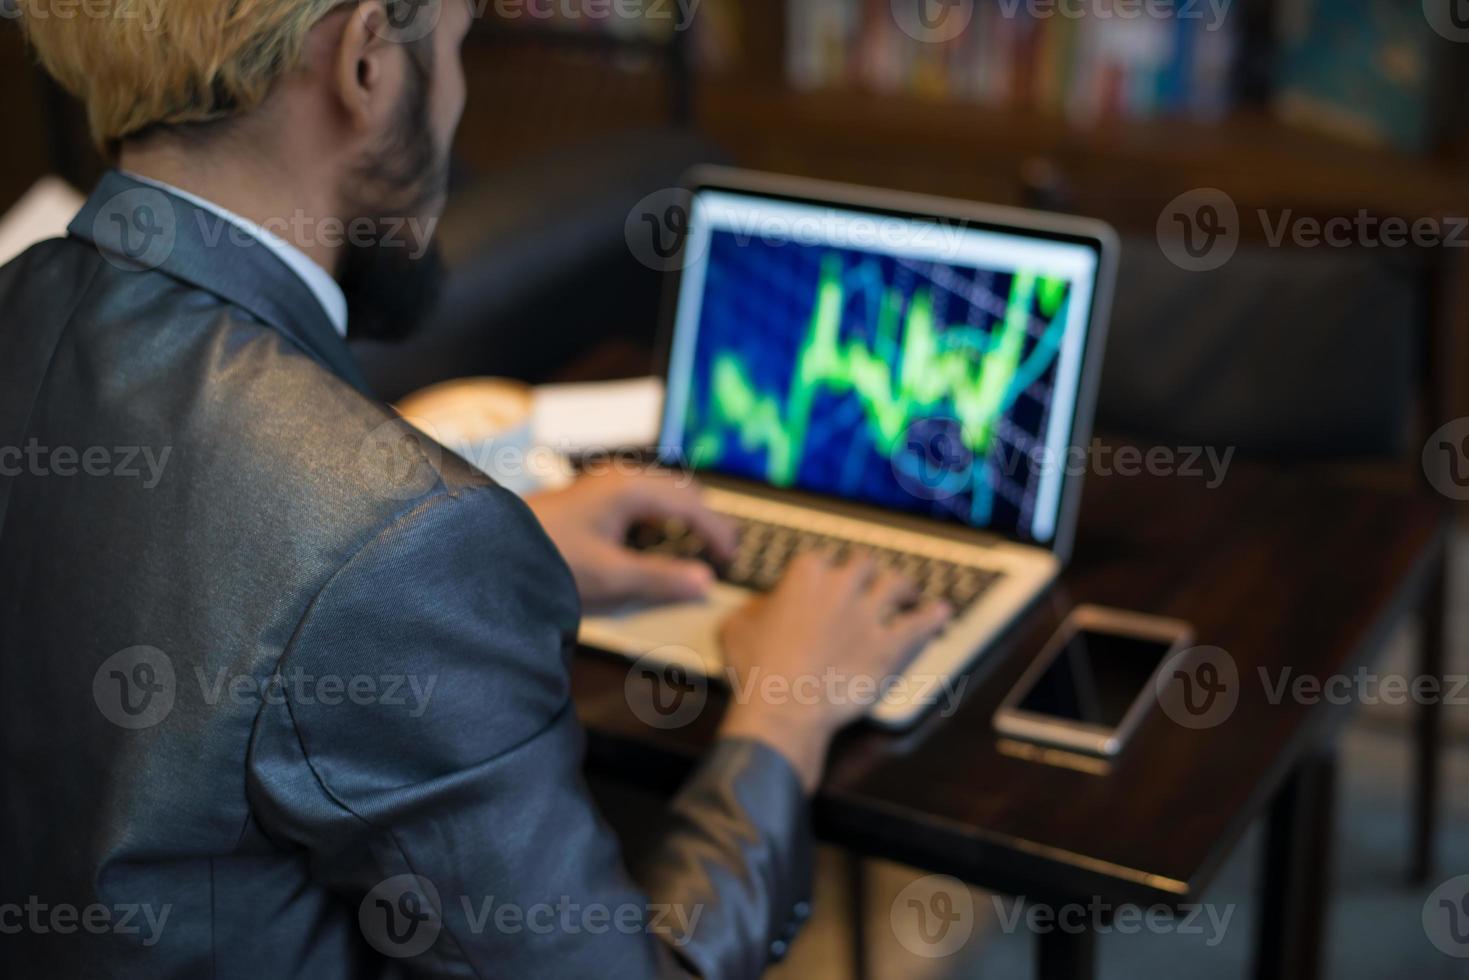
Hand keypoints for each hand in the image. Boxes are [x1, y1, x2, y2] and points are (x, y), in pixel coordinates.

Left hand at [525, 470, 736, 604]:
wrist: (493, 548)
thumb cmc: (550, 557)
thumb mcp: (610, 575)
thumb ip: (661, 578)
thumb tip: (706, 582)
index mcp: (632, 489)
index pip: (692, 506)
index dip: (717, 532)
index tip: (732, 558)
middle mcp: (622, 477)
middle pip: (682, 491)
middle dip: (705, 519)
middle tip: (723, 550)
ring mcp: (605, 483)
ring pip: (661, 492)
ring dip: (683, 516)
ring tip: (696, 545)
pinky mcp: (592, 495)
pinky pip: (641, 498)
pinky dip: (659, 517)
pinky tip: (654, 540)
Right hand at [717, 551, 952, 791]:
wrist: (783, 710)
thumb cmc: (754, 671)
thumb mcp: (736, 628)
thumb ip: (755, 606)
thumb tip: (765, 602)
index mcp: (805, 575)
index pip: (821, 558)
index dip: (825, 570)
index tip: (826, 581)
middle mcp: (841, 586)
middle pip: (864, 563)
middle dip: (867, 571)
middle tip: (870, 582)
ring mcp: (870, 615)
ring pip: (896, 584)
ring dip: (904, 586)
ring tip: (909, 593)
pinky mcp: (892, 646)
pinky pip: (922, 624)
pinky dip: (934, 616)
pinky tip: (941, 612)